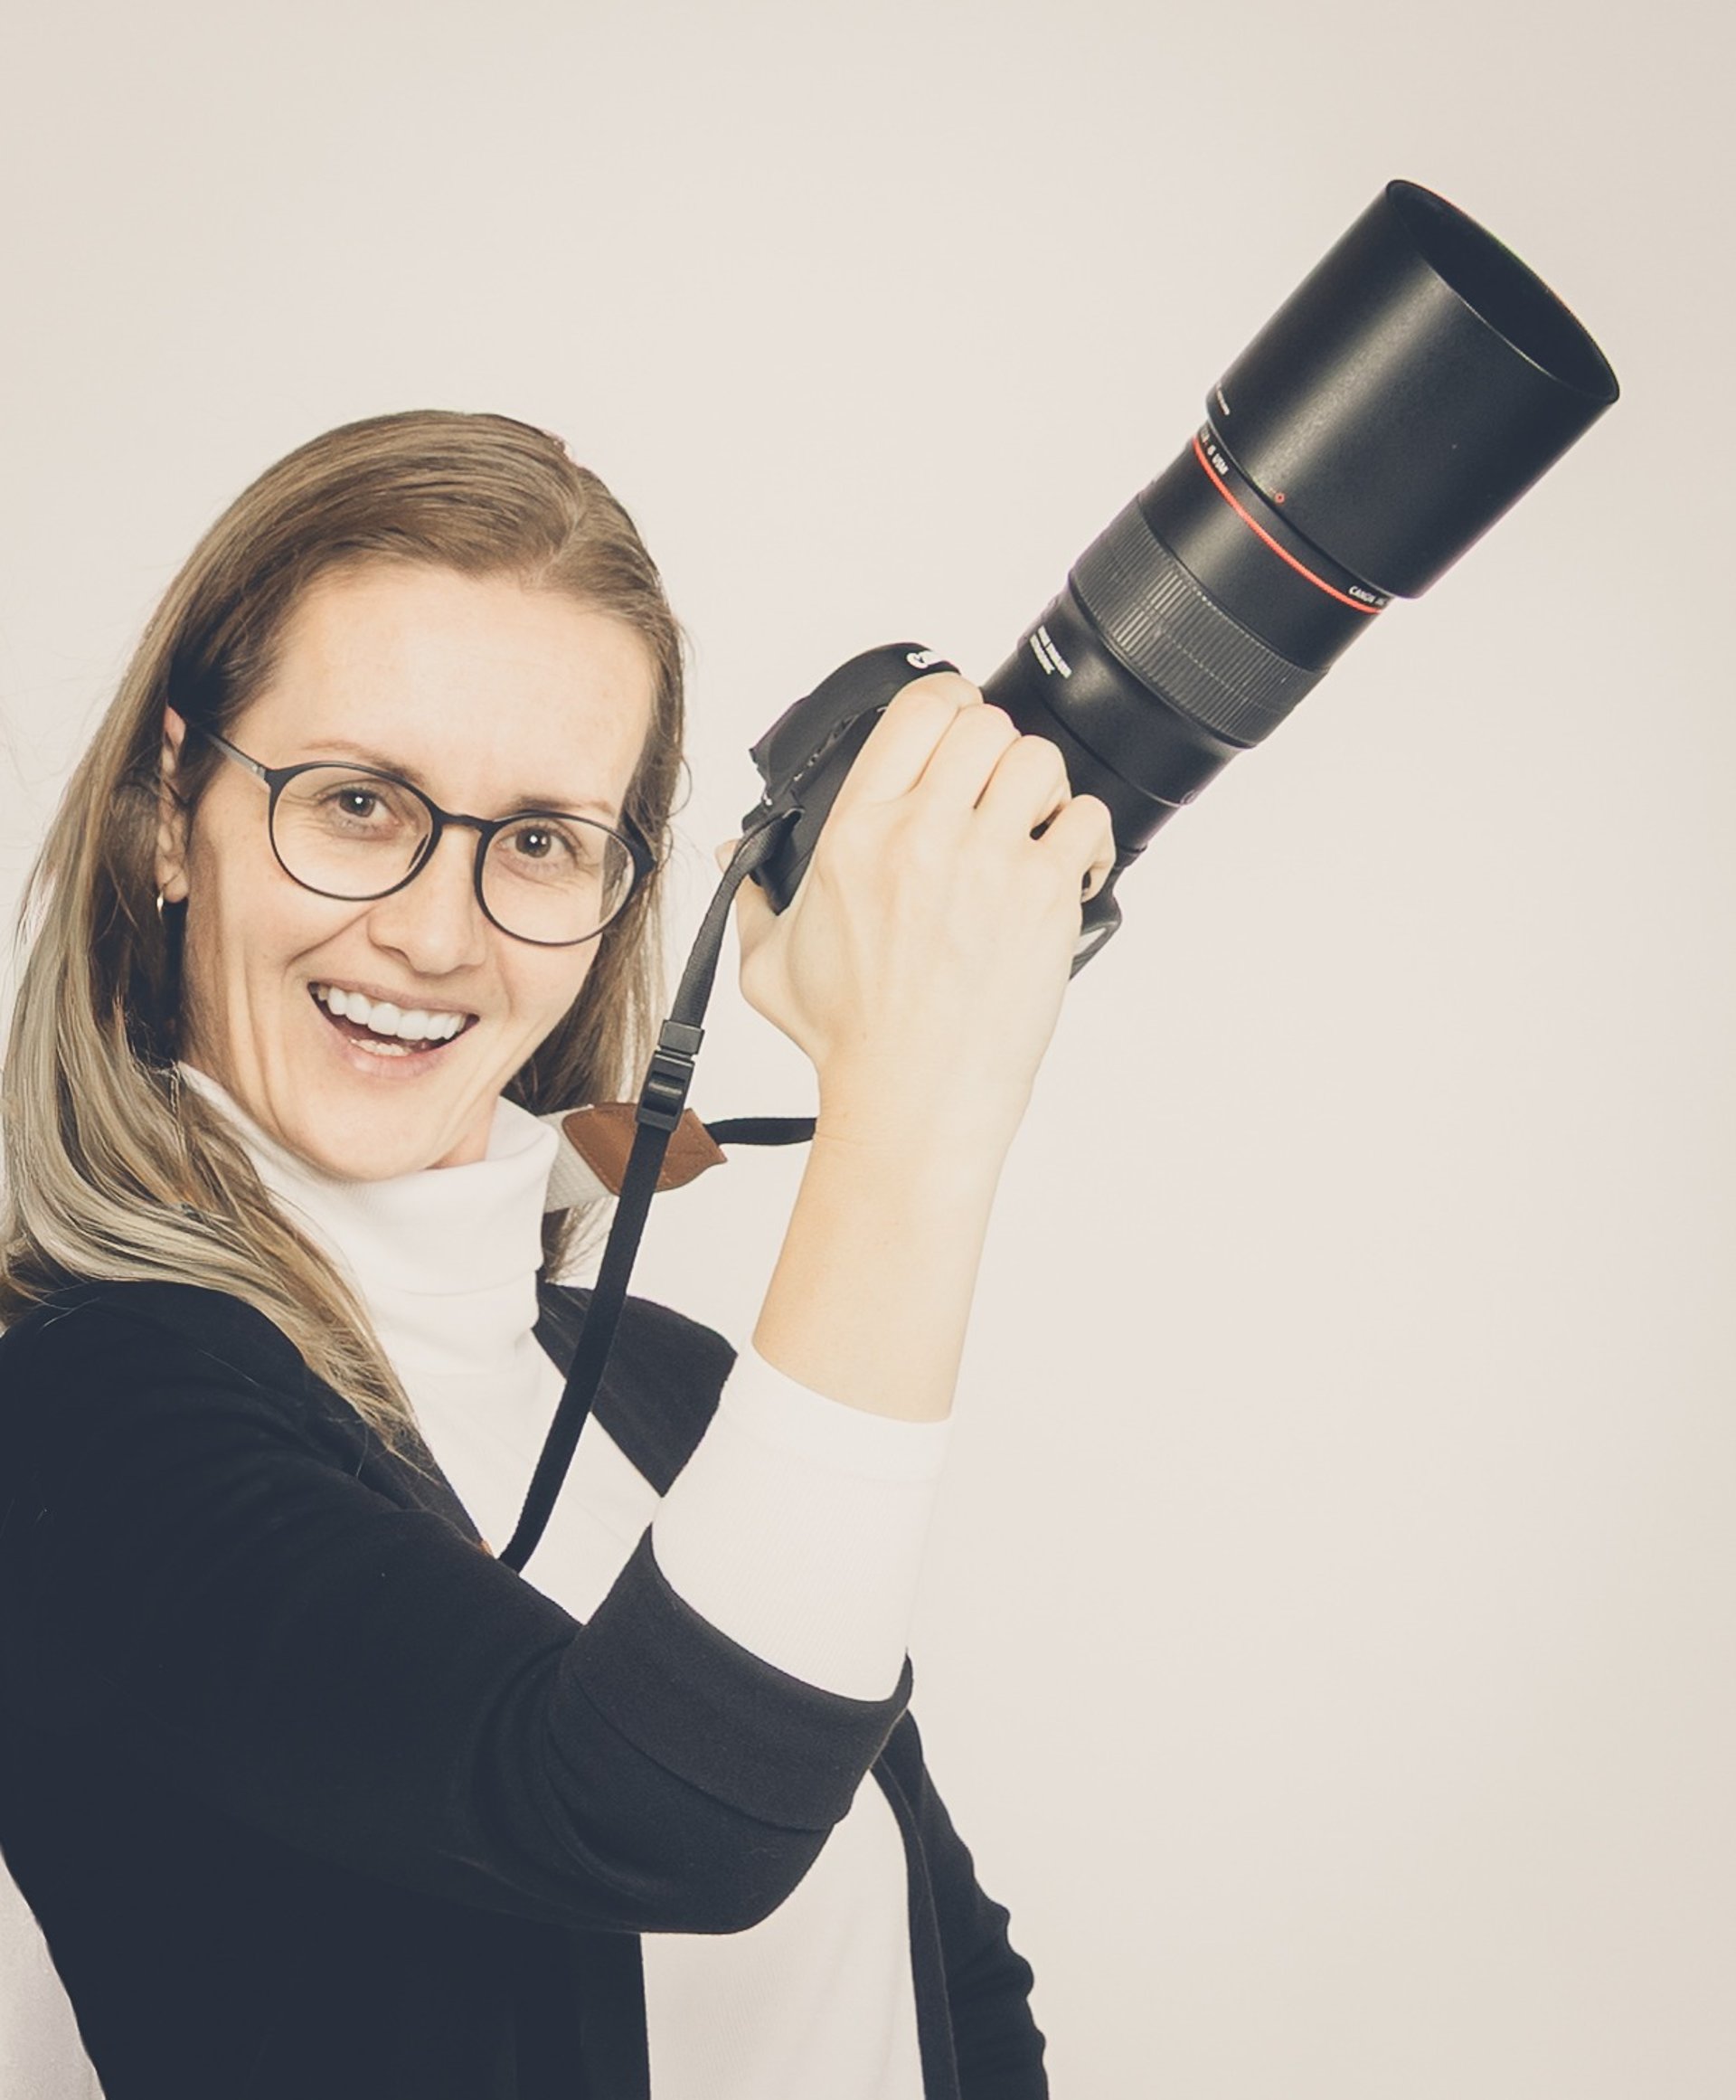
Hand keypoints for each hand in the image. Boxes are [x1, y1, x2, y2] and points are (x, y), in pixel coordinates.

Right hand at [721, 672, 1113, 1153]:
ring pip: (1040, 761)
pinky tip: (1067, 866)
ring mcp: (990, 862)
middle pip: (986, 724)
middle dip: (993, 749)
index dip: (947, 701)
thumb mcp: (770, 963)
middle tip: (992, 789)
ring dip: (1039, 788)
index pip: (916, 710)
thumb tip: (735, 858)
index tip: (954, 724)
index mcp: (857, 832)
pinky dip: (1084, 836)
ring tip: (1029, 827)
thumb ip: (751, 897)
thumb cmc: (851, 1039)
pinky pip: (1086, 821)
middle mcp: (924, 835)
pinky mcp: (1045, 897)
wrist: (912, 1097)